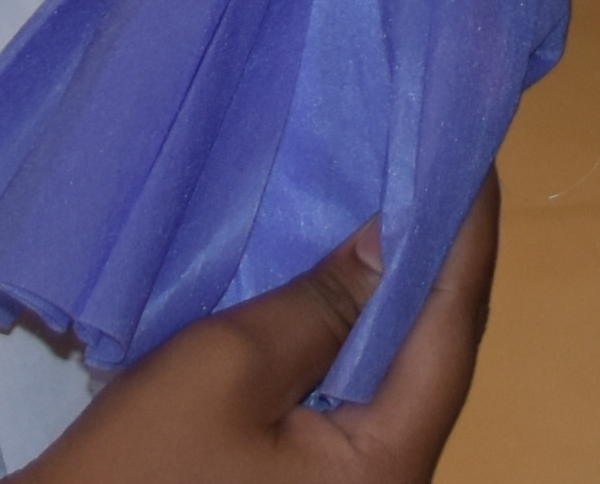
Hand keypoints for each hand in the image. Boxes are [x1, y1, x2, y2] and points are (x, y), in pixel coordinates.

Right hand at [27, 193, 496, 480]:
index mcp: (388, 467)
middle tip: (429, 158)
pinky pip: (356, 396)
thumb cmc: (134, 468)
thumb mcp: (225, 367)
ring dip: (395, 293)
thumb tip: (391, 239)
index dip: (465, 233)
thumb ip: (319, 304)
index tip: (465, 148)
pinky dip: (355, 334)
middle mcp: (389, 482)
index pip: (452, 328)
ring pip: (395, 374)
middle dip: (433, 258)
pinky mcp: (312, 483)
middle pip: (434, 355)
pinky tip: (345, 279)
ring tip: (397, 198)